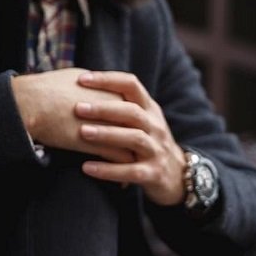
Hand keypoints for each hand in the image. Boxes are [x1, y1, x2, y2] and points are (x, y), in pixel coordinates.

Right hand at [10, 68, 133, 162]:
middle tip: (141, 155)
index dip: (134, 122)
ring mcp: (110, 125)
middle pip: (139, 127)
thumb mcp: (74, 77)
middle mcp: (115, 106)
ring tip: (134, 172)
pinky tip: (123, 183)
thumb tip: (93, 86)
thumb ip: (91, 84)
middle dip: (140, 142)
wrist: (32, 103)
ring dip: (135, 160)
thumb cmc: (47, 90)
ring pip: (133, 145)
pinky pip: (120, 160)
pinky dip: (123, 173)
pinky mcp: (99, 144)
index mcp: (111, 89)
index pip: (134, 108)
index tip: (133, 132)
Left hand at [75, 71, 186, 206]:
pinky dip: (108, 170)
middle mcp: (155, 127)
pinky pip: (130, 171)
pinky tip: (87, 167)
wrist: (177, 176)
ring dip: (107, 135)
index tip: (82, 79)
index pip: (131, 85)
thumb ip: (121, 107)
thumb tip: (83, 86)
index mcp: (150, 109)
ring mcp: (156, 151)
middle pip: (132, 112)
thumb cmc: (148, 144)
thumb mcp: (142, 122)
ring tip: (82, 133)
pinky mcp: (153, 174)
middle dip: (104, 109)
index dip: (108, 79)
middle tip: (78, 108)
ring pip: (134, 138)